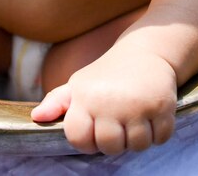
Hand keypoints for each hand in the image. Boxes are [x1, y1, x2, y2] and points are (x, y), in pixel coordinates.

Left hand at [31, 49, 176, 154]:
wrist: (147, 50)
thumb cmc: (108, 73)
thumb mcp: (80, 84)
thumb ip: (56, 102)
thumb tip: (36, 117)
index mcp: (85, 97)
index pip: (79, 139)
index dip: (88, 141)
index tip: (96, 130)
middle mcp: (109, 101)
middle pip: (110, 147)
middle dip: (116, 142)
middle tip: (120, 124)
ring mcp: (137, 104)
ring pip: (137, 146)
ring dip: (139, 138)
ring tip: (136, 120)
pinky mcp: (161, 105)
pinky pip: (160, 138)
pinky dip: (159, 133)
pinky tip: (152, 116)